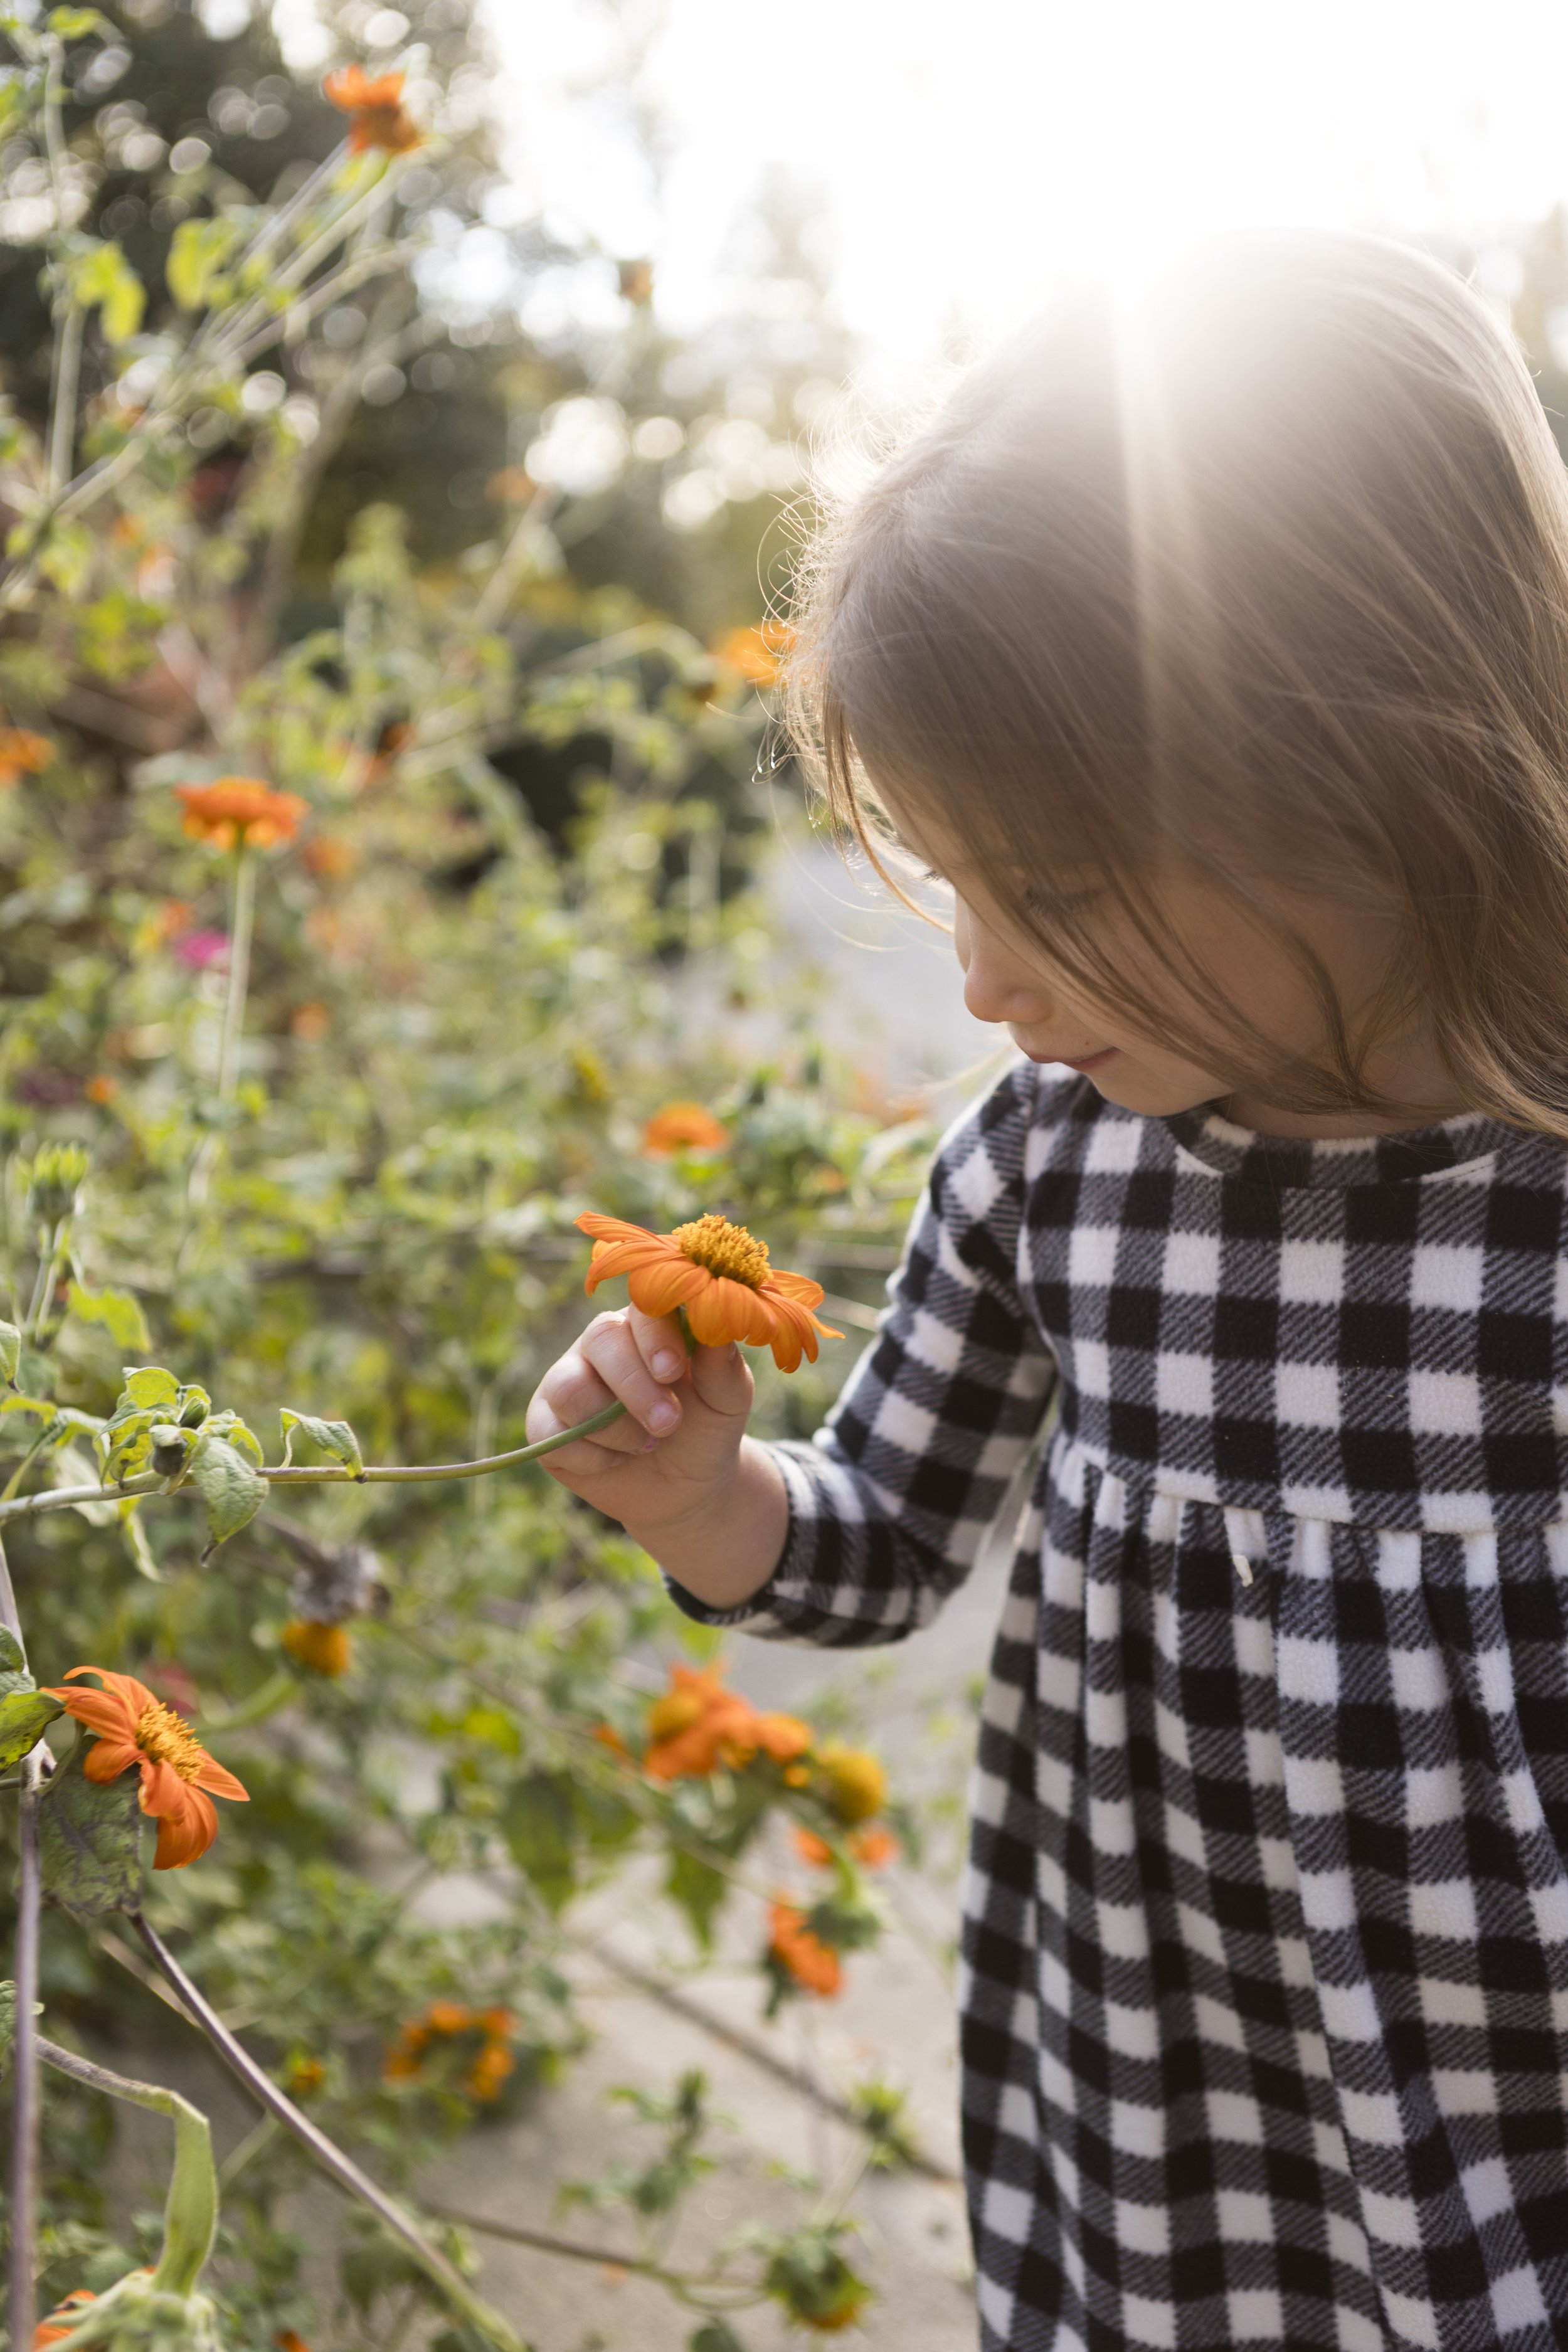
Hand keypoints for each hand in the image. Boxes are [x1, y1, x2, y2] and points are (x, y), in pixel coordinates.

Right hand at [525, 1304, 755, 1542]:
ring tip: (647, 1444)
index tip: (673, 1371)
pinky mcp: (544, 1423)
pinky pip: (550, 1434)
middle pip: (600, 1341)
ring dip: (615, 1427)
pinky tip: (618, 1460)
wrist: (686, 1486)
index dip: (653, 1337)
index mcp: (646, 1325)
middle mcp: (601, 1344)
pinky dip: (593, 1457)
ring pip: (569, 1388)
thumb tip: (718, 1325)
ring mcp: (567, 1380)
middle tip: (668, 1424)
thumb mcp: (727, 1400)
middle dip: (635, 1388)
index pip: (641, 1308)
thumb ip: (722, 1365)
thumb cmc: (706, 1427)